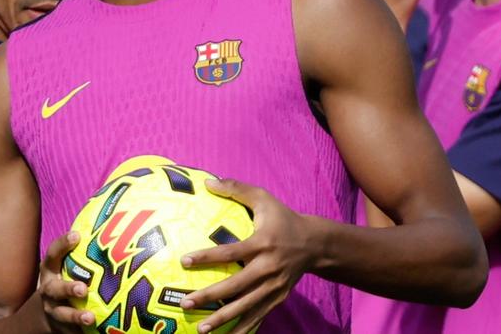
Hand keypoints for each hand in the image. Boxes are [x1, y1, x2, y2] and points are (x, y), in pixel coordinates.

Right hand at [36, 231, 92, 332]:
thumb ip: (80, 251)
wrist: (45, 317)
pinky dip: (82, 333)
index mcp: (50, 271)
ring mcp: (54, 311)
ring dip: (75, 316)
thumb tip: (104, 215)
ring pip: (62, 314)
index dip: (63, 244)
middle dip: (67, 288)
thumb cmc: (64, 282)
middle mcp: (49, 291)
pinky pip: (72, 332)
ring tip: (90, 317)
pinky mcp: (62, 329)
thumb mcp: (65, 267)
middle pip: (54, 289)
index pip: (53, 255)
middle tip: (83, 288)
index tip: (77, 236)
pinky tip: (97, 331)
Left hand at [179, 178, 313, 333]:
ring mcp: (275, 286)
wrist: (316, 244)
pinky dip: (244, 327)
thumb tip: (208, 181)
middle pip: (236, 286)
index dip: (207, 257)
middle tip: (186, 303)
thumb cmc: (283, 219)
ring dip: (223, 319)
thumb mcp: (263, 199)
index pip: (230, 252)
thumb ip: (236, 188)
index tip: (184, 261)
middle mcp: (268, 268)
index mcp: (263, 243)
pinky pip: (259, 315)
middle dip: (210, 297)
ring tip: (201, 329)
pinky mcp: (278, 297)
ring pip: (246, 306)